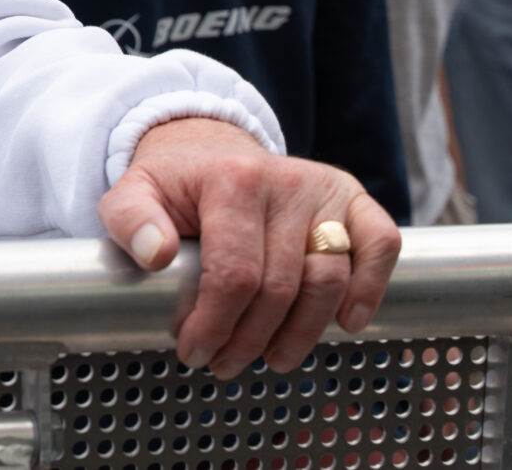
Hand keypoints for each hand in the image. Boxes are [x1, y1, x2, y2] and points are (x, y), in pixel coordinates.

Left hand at [98, 116, 399, 375]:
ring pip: (329, 279)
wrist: (209, 149)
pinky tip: (346, 322)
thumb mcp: (135, 192)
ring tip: (273, 357)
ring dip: (302, 333)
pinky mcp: (352, 197)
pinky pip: (380, 244)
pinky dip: (370, 288)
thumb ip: (131, 221)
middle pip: (281, 287)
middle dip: (250, 339)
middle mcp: (285, 180)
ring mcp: (323, 189)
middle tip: (225, 363)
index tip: (195, 351)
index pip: (234, 273)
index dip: (216, 325)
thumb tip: (155, 255)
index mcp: (231, 179)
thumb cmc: (175, 184)